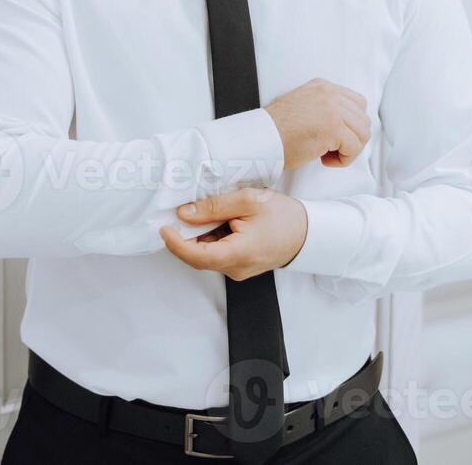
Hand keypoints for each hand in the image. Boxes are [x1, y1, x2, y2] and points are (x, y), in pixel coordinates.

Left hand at [159, 187, 308, 279]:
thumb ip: (214, 207)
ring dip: (199, 236)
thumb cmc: (284, 216)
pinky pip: (217, 254)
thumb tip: (184, 213)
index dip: (175, 243)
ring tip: (204, 212)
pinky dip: (211, 238)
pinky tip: (217, 221)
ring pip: (207, 255)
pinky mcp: (240, 266)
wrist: (308, 233)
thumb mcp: (248, 201)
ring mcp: (238, 270)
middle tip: (178, 213)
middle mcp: (236, 268)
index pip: (196, 256)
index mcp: (239, 254)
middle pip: (198, 256)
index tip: (163, 228)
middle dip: (184, 236)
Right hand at [264, 78, 370, 169]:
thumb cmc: (276, 131)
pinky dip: (343, 160)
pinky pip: (354, 148)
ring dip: (349, 150)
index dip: (351, 125)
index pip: (357, 103)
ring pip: (363, 134)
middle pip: (363, 119)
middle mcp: (330, 93)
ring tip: (328, 154)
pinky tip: (324, 159)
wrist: (260, 139)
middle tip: (332, 149)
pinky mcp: (333, 128)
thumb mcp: (303, 106)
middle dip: (352, 139)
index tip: (335, 137)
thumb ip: (325, 108)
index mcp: (322, 86)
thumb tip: (347, 125)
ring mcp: (332, 109)